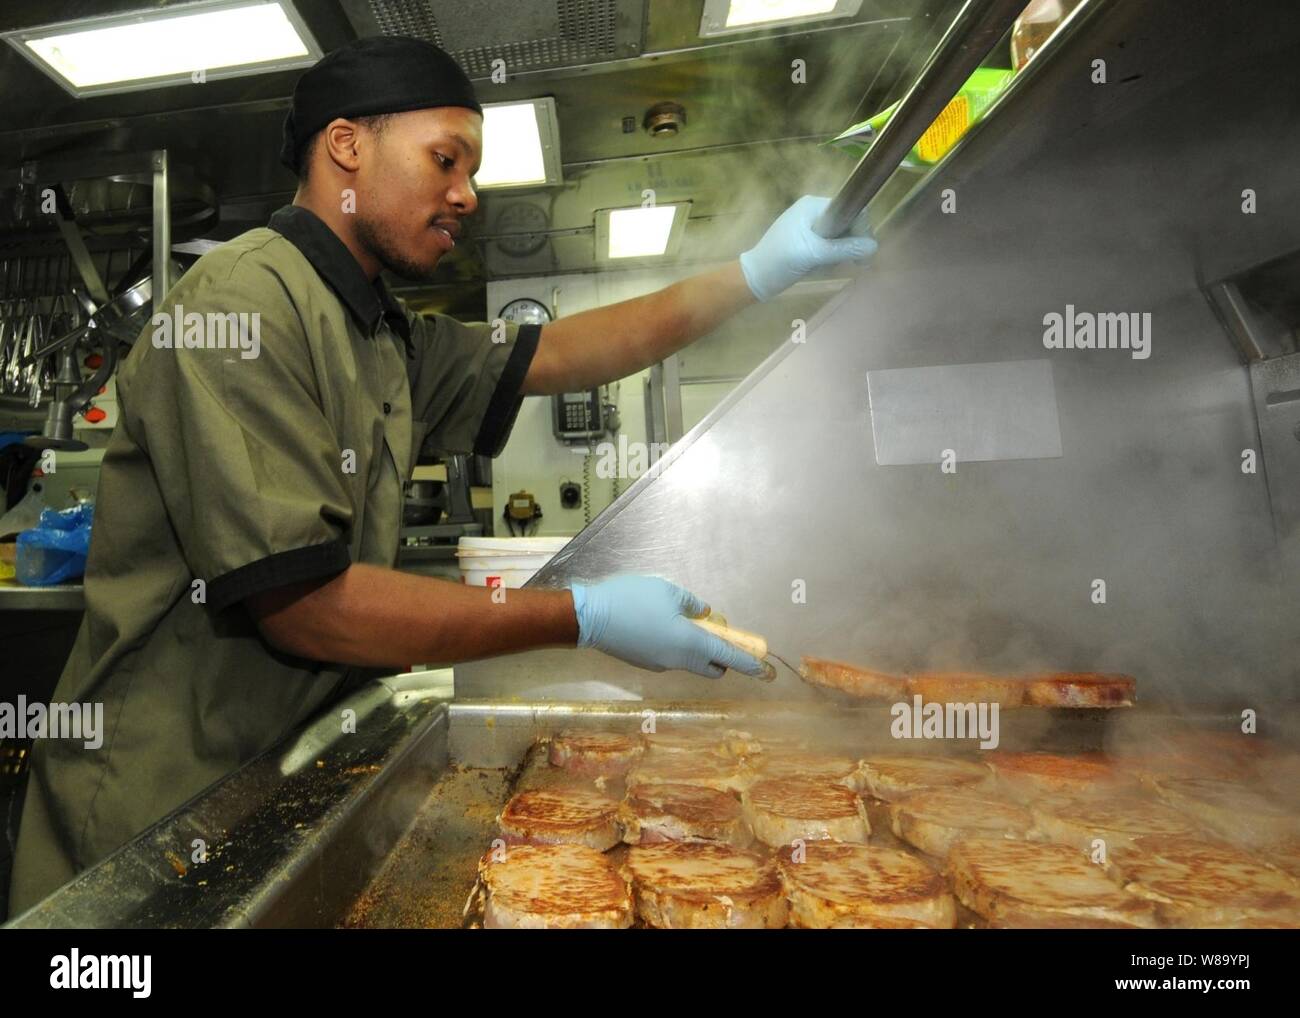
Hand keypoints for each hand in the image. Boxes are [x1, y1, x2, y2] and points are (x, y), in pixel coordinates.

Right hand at [569, 575, 766, 678]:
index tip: (763, 667)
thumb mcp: (667, 591)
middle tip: (720, 636)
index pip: (727, 656)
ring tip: (685, 622)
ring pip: (691, 662)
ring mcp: (661, 665)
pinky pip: (672, 658)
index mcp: (689, 643)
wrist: (590, 618)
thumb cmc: (632, 599)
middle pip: (711, 666)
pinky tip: (662, 626)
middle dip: (723, 658)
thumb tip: (703, 613)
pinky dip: (678, 647)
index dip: (747, 662)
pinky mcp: (646, 663)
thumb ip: (691, 604)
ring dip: (698, 650)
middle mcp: (678, 660)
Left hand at [738, 194, 876, 301]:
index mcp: (813, 206)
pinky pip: (830, 247)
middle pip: (847, 224)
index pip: (850, 208)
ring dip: (837, 256)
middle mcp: (813, 212)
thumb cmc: (780, 261)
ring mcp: (810, 227)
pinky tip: (818, 269)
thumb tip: (874, 247)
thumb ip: (844, 249)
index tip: (862, 252)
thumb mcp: (814, 254)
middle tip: (847, 264)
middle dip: (848, 246)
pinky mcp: (807, 242)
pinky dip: (828, 260)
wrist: (755, 279)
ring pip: (840, 238)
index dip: (861, 229)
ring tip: (823, 267)